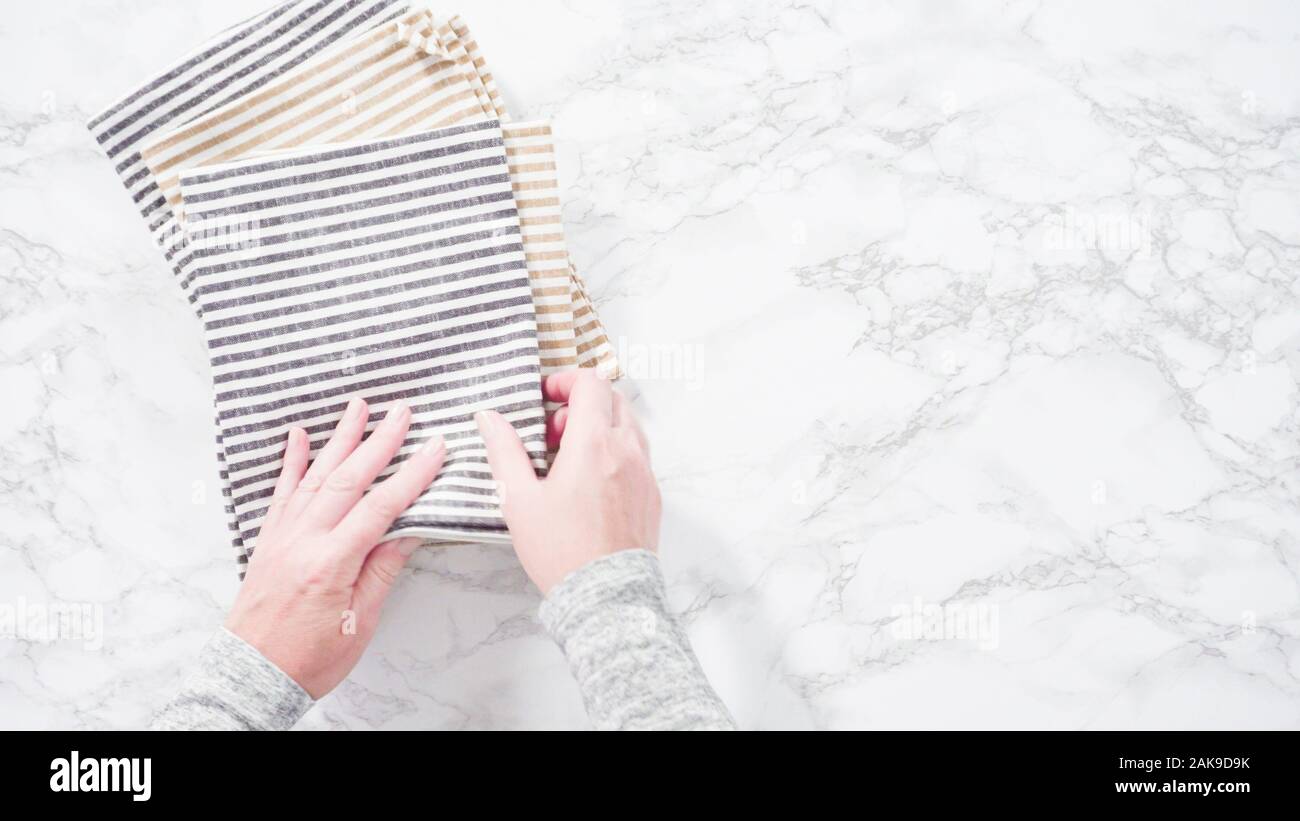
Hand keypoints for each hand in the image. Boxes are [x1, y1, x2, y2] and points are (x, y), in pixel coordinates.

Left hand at [225, 397, 444, 698]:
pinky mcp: (268, 541)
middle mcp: (302, 541)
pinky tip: (300, 436)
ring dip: (339, 439)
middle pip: (347, 480)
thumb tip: (409, 530)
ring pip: (315, 476)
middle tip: (403, 412)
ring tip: (358, 407)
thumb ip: (382, 571)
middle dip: (379, 442)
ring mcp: (281, 537)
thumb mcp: (359, 622)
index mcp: (330, 563)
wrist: (251, 676)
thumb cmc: (308, 660)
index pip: (380, 508)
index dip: (412, 475)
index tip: (435, 448)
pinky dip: (291, 462)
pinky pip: (281, 493)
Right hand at [475, 370, 660, 594]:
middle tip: (553, 433)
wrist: (606, 597)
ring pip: (628, 425)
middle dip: (581, 404)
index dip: (566, 380)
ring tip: (570, 459)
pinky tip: (591, 482)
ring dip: (599, 427)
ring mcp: (645, 472)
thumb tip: (489, 418)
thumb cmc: (561, 551)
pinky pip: (637, 454)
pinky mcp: (653, 494)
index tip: (546, 396)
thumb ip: (504, 451)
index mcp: (594, 444)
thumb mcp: (519, 499)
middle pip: (613, 399)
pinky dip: (615, 451)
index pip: (592, 383)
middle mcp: (627, 451)